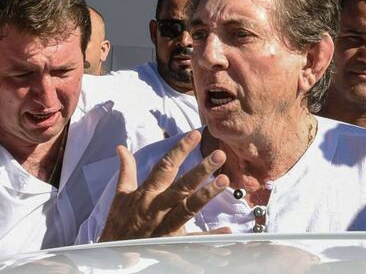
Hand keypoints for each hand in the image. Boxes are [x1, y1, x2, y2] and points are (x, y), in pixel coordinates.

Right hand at [99, 130, 229, 240]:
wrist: (111, 257)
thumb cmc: (118, 224)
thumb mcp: (120, 196)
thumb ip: (126, 170)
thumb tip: (121, 148)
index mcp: (146, 193)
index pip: (165, 166)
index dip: (180, 149)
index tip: (195, 134)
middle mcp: (157, 207)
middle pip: (182, 185)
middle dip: (201, 169)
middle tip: (219, 154)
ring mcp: (166, 226)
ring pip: (189, 207)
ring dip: (207, 194)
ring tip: (224, 180)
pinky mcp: (172, 244)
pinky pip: (193, 241)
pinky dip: (211, 237)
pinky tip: (228, 231)